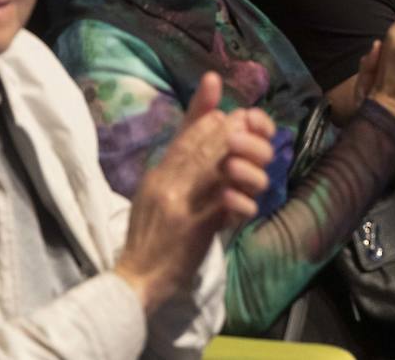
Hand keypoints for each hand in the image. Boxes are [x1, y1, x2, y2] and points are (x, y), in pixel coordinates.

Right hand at [115, 72, 275, 314]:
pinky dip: (240, 199)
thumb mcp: (155, 194)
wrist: (136, 280)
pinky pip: (224, 205)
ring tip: (257, 163)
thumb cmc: (150, 236)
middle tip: (252, 128)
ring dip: (242, 162)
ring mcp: (179, 205)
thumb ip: (177, 164)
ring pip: (216, 169)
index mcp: (156, 175)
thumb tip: (203, 131)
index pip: (184, 137)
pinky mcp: (194, 229)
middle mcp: (165, 184)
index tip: (234, 114)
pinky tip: (250, 200)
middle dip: (231, 134)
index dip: (210, 121)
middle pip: (203, 147)